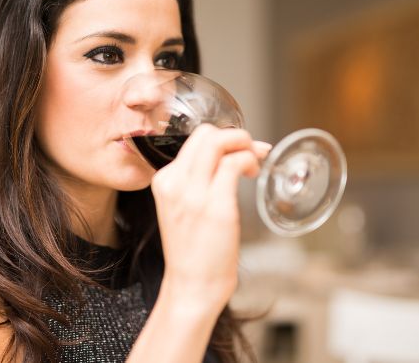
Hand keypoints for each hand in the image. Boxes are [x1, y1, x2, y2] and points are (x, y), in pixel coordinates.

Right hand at [150, 124, 270, 314]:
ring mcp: (194, 194)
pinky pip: (234, 164)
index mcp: (164, 181)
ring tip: (254, 163)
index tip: (239, 148)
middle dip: (236, 135)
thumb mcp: (185, 207)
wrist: (192, 285)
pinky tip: (253, 174)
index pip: (193, 139)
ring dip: (245, 145)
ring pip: (219, 142)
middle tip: (250, 152)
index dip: (222, 137)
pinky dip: (249, 161)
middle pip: (206, 134)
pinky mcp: (216, 206)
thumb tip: (232, 154)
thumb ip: (199, 180)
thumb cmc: (194, 250)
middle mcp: (174, 183)